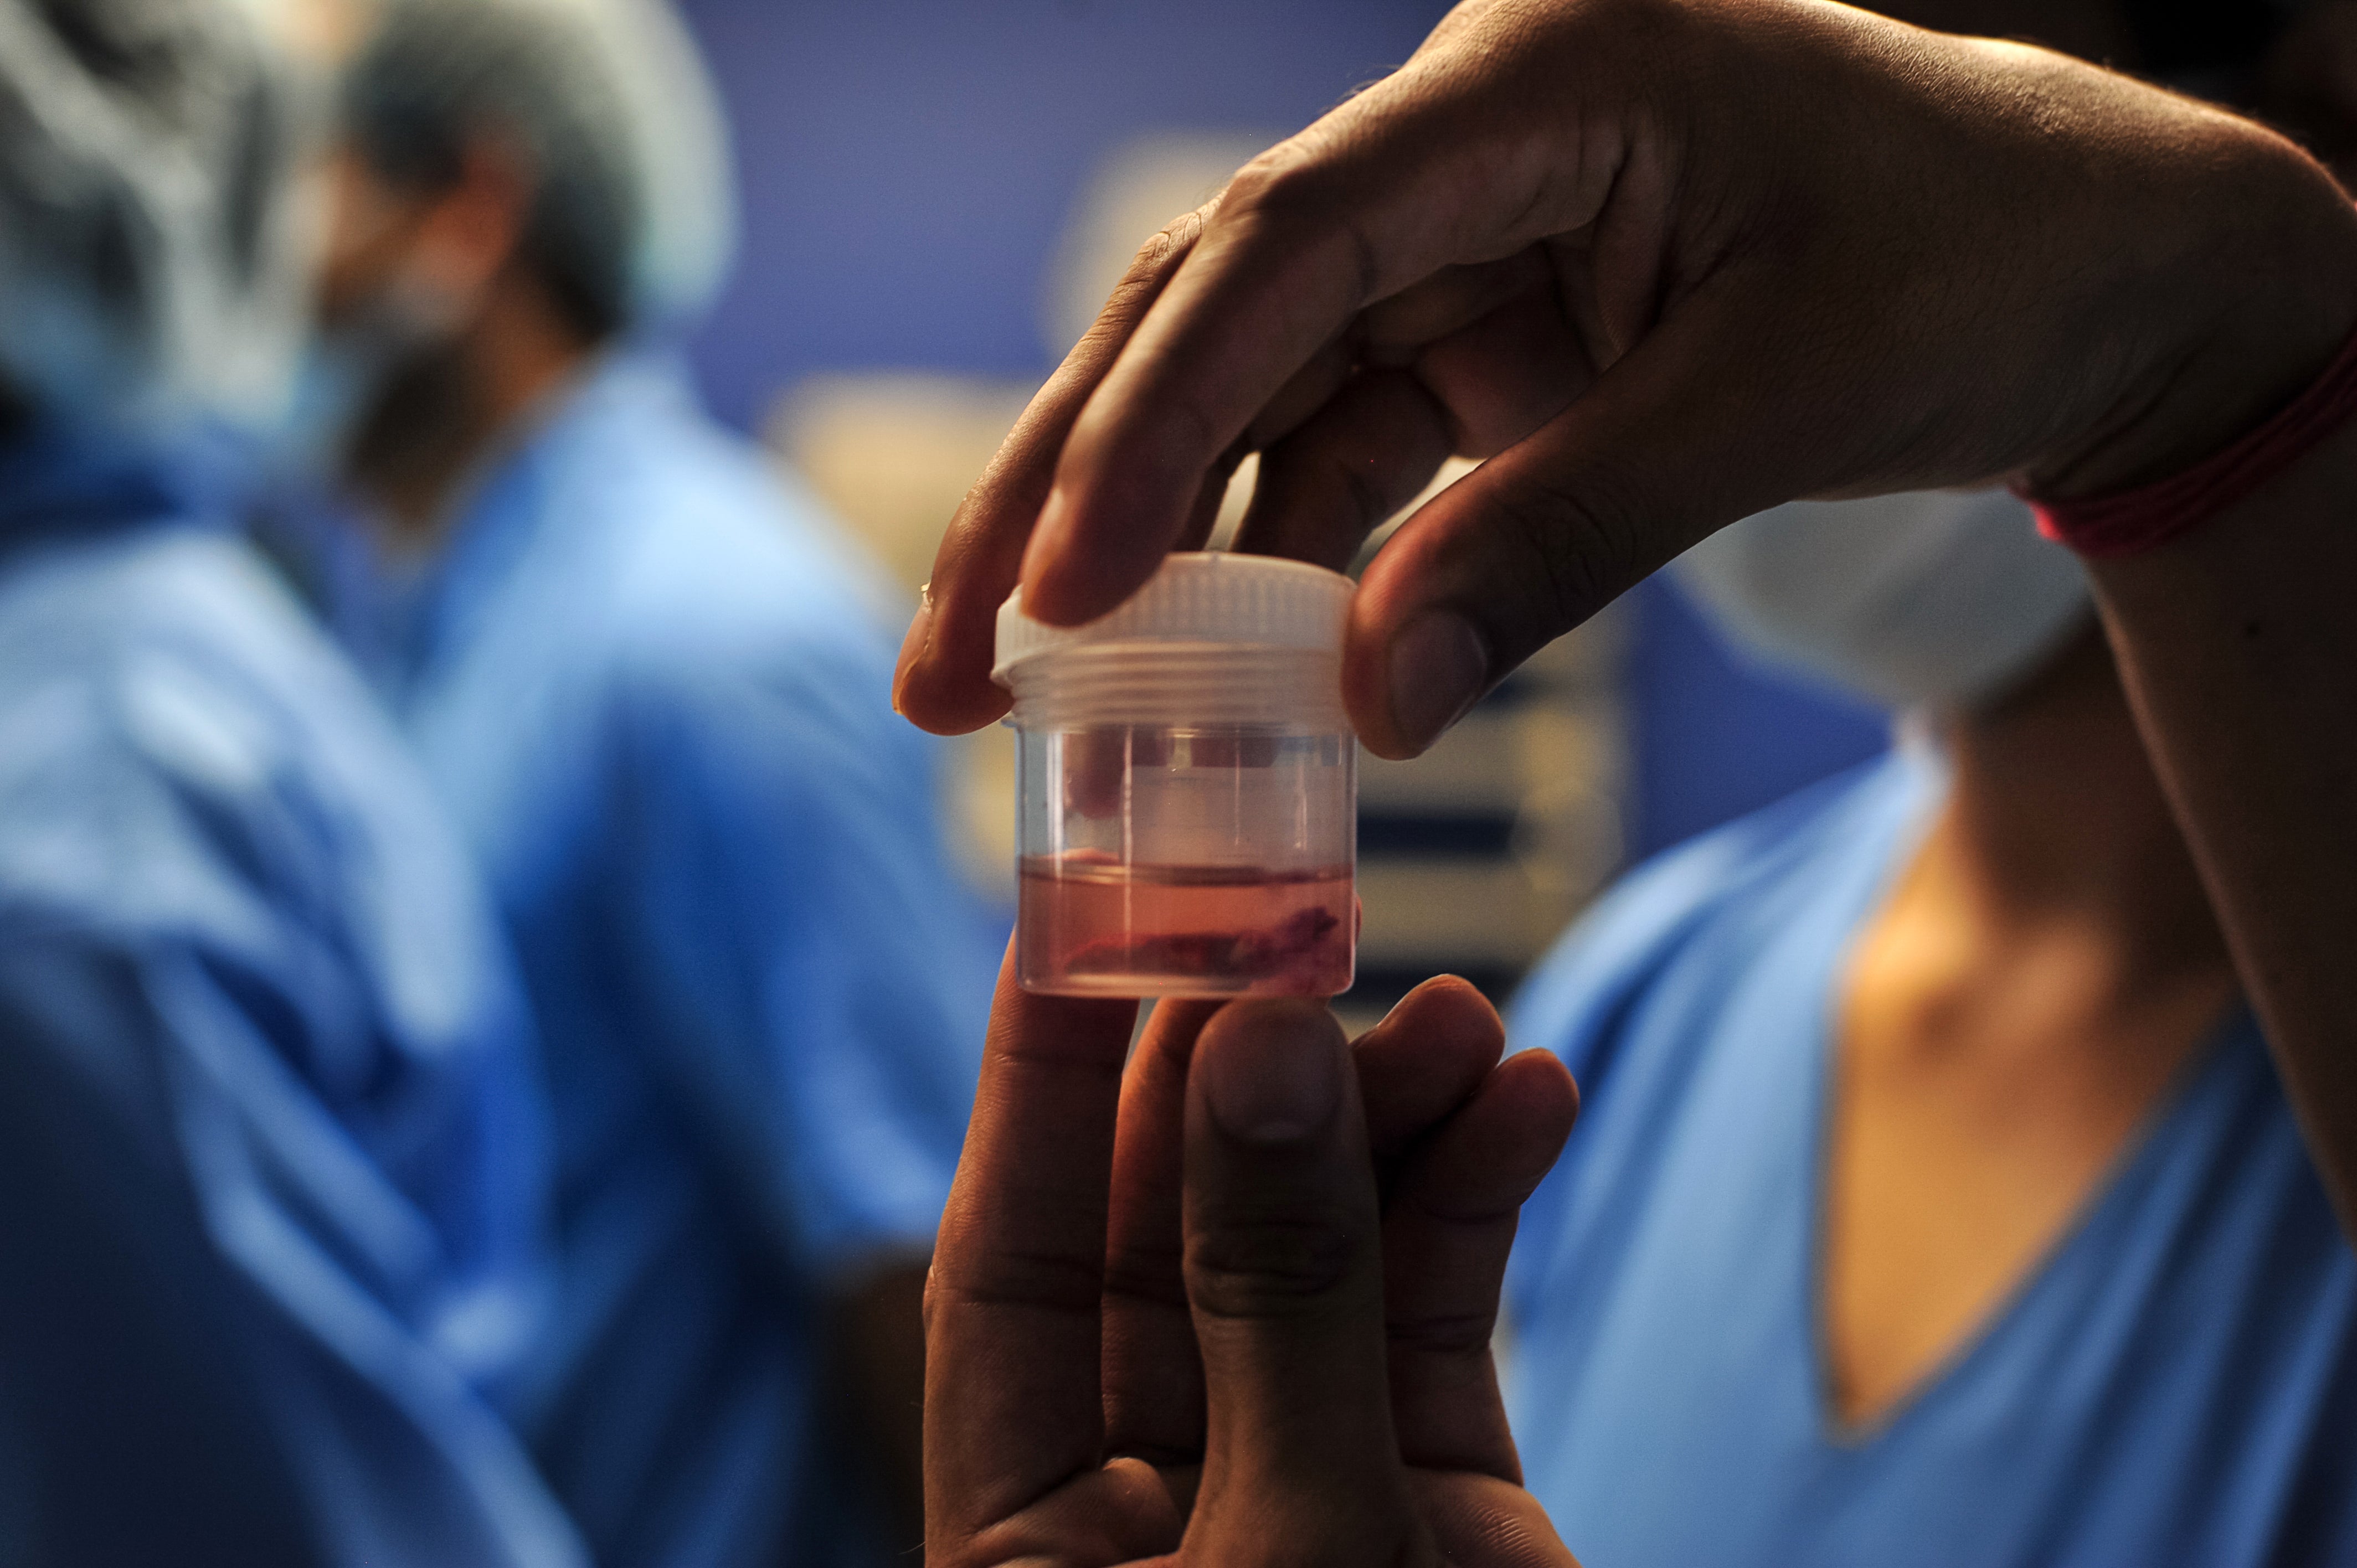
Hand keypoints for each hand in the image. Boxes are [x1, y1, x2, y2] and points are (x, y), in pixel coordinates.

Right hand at [896, 0, 2356, 756]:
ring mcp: (1453, 241)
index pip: (1284, 248)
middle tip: (944, 660)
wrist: (2081, 269)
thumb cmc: (1972, 274)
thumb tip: (1366, 712)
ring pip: (1239, 392)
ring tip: (1010, 694)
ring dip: (1135, 548)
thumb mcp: (1778, 404)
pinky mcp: (1470, 336)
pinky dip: (1262, 568)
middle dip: (1063, 490)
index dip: (1148, 422)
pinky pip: (1329, 454)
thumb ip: (1565, 542)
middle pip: (1205, 312)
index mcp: (1538, 76)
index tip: (1057, 590)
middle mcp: (1458, 143)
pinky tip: (1193, 682)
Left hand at [923, 961, 1580, 1565]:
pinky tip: (1525, 1101)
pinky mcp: (1436, 1500)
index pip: (1008, 1265)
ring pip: (1321, 1259)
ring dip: (1392, 1123)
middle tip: (1296, 935)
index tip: (1080, 921)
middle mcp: (1153, 1501)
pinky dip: (1478, 1204)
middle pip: (1172, 1236)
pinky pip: (1437, 1317)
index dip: (1043, 1085)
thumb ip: (1281, 1301)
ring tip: (1461, 1019)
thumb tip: (1262, 1051)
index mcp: (1037, 1543)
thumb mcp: (1294, 1540)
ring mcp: (1300, 1490)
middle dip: (1246, 1079)